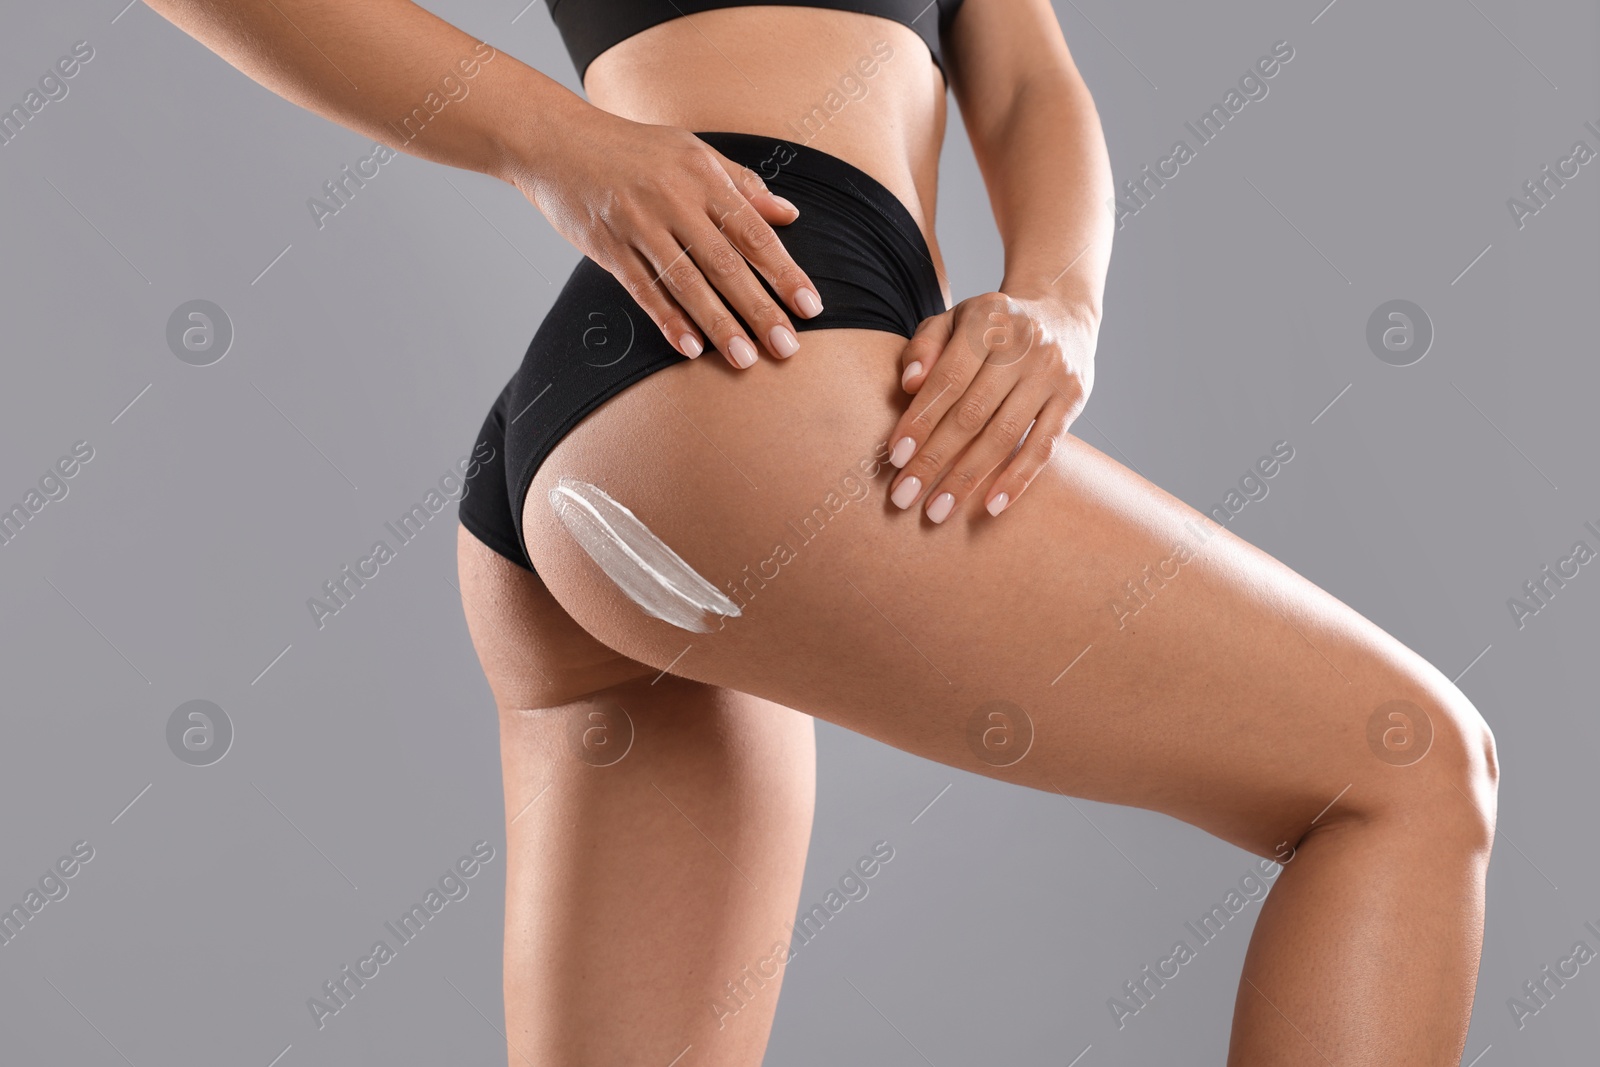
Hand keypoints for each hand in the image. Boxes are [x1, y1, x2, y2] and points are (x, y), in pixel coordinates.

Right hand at [508, 109, 823, 368]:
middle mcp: (673, 199)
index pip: (753, 231)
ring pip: (686, 282)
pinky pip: (642, 289)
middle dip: (759, 308)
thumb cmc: (633, 149)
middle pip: (725, 263)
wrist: (557, 140)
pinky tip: (690, 348)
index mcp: (702, 175)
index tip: (810, 307)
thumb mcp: (692, 152)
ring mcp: (637, 224)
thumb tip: (789, 215)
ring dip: (719, 324)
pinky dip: (667, 320)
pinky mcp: (606, 246)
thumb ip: (742, 184)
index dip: (784, 271)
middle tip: (787, 347)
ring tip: (745, 358)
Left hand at [885, 291, 1096, 520]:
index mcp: (987, 319)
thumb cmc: (991, 327)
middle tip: (904, 496)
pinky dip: (1017, 479)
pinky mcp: (1074, 398)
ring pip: (1004, 435)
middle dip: (934, 459)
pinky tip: (991, 507)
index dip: (920, 420)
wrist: (1061, 314)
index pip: (947, 379)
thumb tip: (908, 383)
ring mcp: (1053, 372)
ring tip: (938, 510)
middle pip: (972, 413)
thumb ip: (925, 346)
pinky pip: (1044, 447)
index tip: (895, 458)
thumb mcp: (954, 320)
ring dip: (967, 478)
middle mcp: (1024, 344)